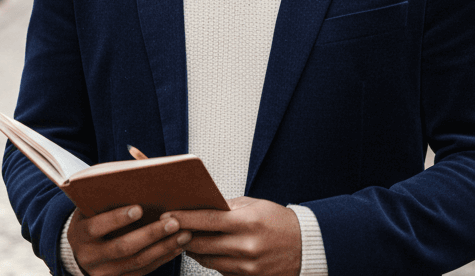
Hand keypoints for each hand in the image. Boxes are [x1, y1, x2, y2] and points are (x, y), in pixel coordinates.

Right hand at [68, 204, 191, 275]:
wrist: (81, 251)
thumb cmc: (92, 219)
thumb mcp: (91, 207)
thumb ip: (106, 195)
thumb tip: (134, 174)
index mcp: (80, 234)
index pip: (97, 226)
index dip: (117, 218)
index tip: (138, 208)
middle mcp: (90, 257)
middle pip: (123, 247)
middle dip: (150, 234)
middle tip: (173, 222)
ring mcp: (105, 272)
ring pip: (138, 262)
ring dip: (164, 247)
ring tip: (184, 233)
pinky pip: (144, 271)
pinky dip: (163, 258)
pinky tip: (177, 246)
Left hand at [170, 196, 300, 275]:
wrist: (306, 246)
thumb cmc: (280, 222)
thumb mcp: (255, 206)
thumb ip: (227, 208)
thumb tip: (200, 208)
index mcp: (247, 222)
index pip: (206, 221)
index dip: (184, 218)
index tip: (167, 216)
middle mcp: (246, 246)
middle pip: (201, 245)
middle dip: (183, 236)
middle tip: (171, 229)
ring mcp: (247, 266)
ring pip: (207, 260)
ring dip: (195, 250)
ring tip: (188, 239)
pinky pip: (220, 270)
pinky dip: (212, 260)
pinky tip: (209, 251)